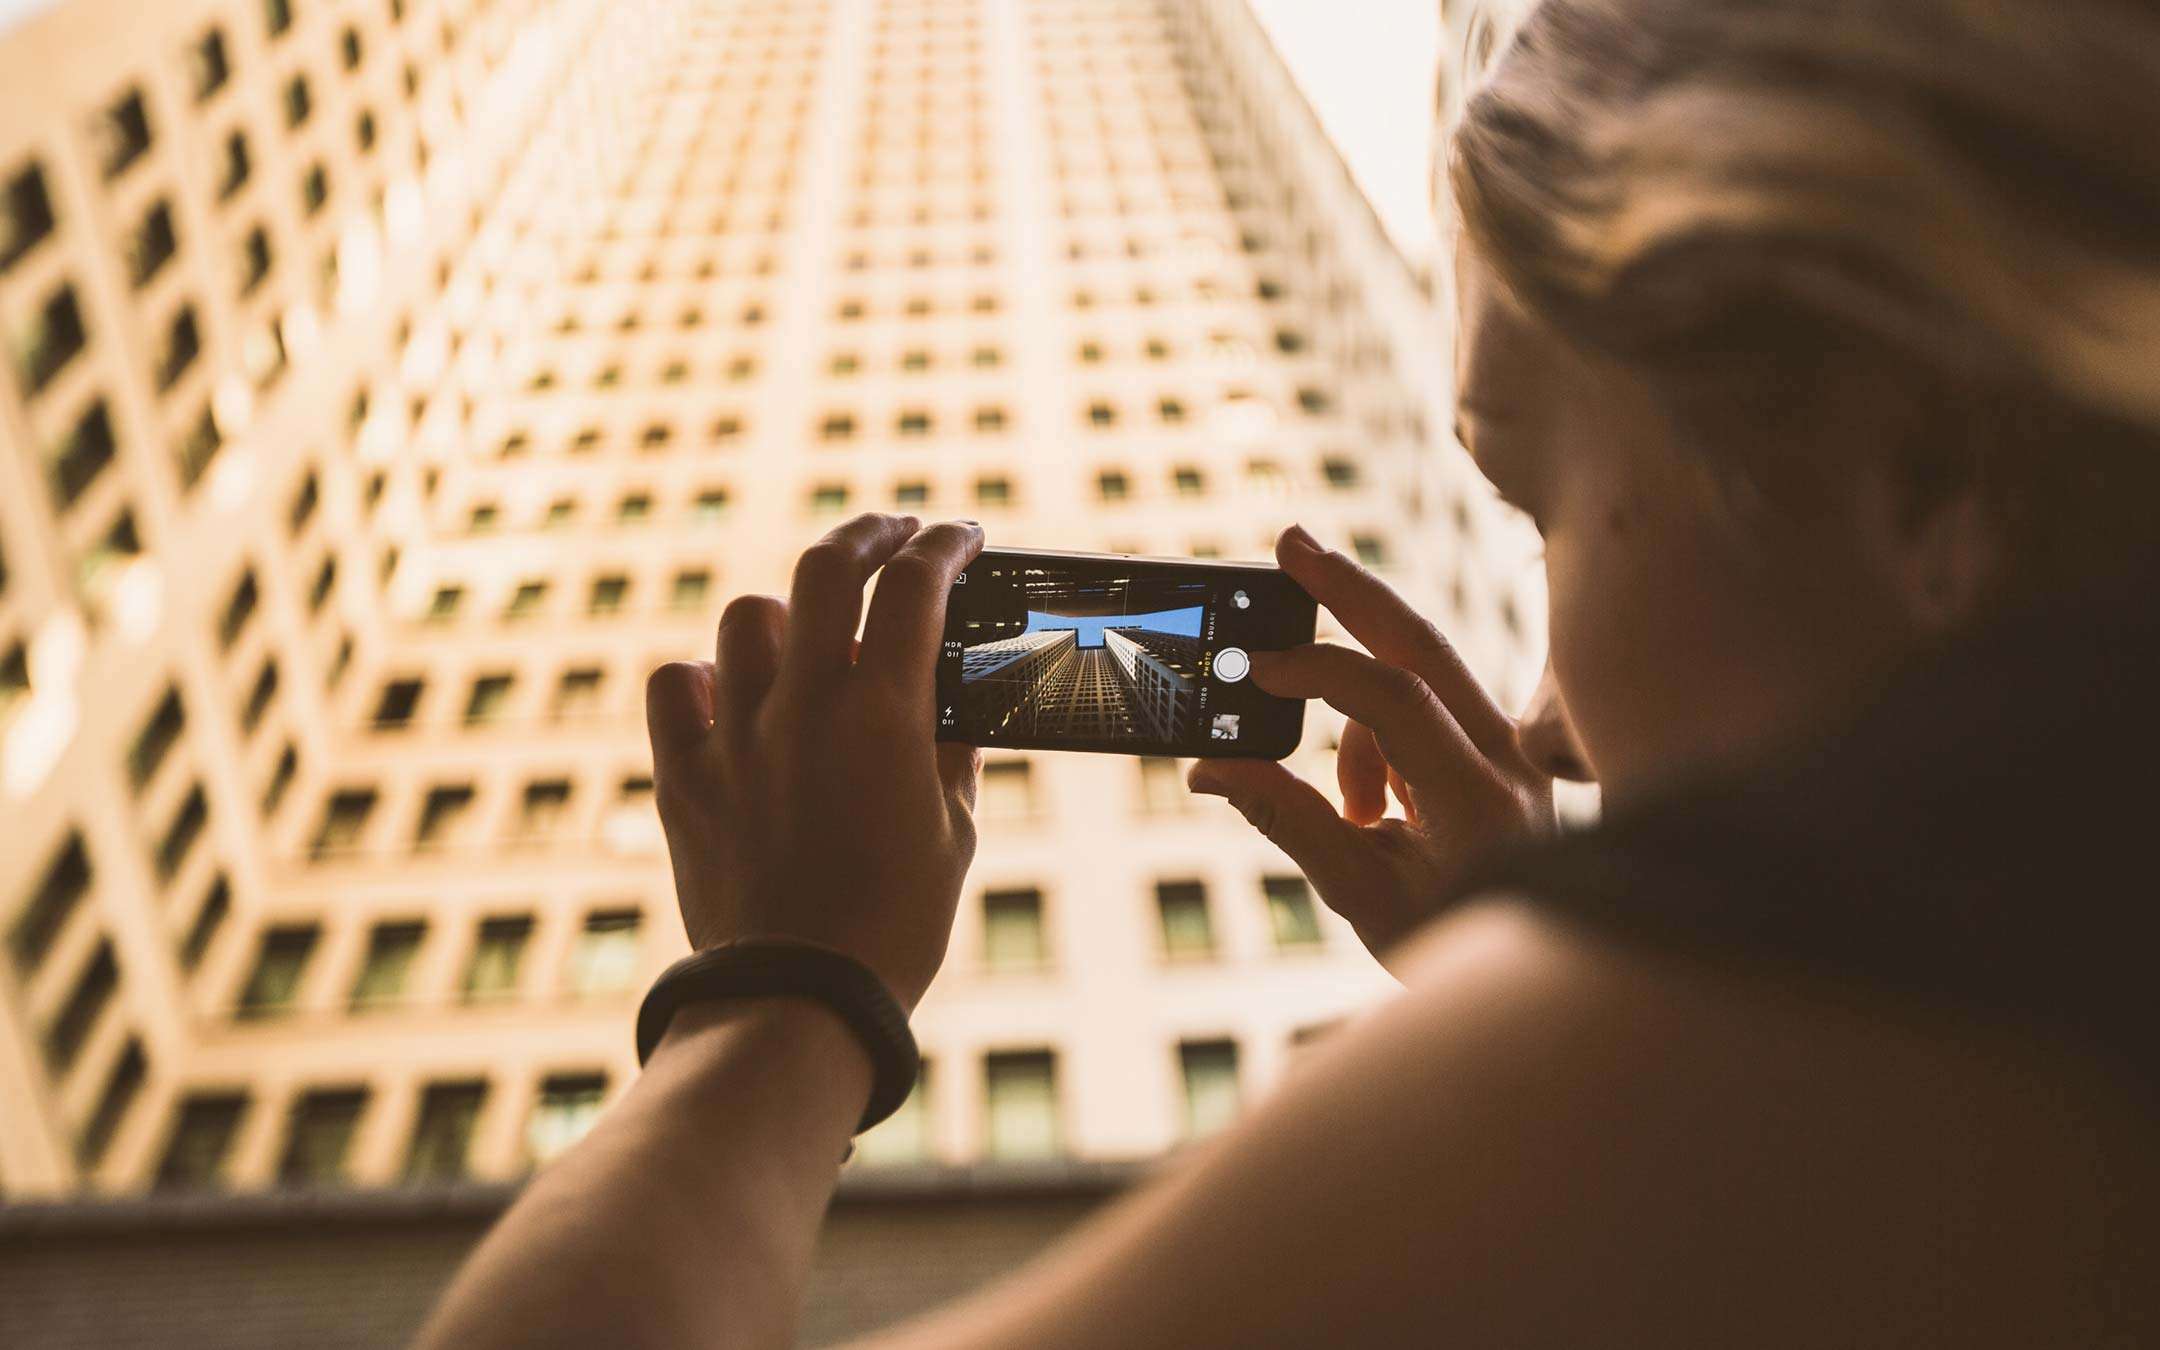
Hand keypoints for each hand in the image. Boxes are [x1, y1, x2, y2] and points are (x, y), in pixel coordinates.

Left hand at [643, 514, 984, 1009]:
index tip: (961, 537)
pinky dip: (705, 675)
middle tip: (892, 535)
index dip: (943, 545)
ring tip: (812, 633)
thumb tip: (949, 700)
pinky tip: (731, 692)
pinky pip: (676, 685)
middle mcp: (803, 706)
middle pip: (827, 568)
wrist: (798, 1002)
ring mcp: (734, 735)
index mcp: (884, 715)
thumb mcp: (954, 833)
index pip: (916, 586)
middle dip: (869, 534)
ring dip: (790, 613)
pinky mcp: (683, 775)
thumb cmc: (895, 927)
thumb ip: (951, 751)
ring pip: (749, 617)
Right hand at [1189, 525, 1553, 969]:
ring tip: (1356, 813)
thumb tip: (1210, 767)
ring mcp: (1517, 747)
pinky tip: (1380, 808)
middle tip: (1290, 544)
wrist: (1536, 970)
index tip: (1256, 672)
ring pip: (1424, 671)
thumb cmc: (1449, 940)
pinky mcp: (1508, 746)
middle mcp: (1511, 759)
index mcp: (1480, 800)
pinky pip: (1432, 701)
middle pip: (1424, 642)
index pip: (1394, 699)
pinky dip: (1384, 730)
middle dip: (1349, 589)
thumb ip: (1287, 818)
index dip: (1318, 672)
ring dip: (1359, 713)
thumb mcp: (1360, 894)